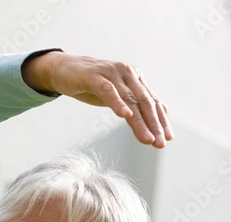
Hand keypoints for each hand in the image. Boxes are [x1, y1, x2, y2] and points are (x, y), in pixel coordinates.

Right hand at [22, 51, 172, 147]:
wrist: (62, 69)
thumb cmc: (90, 83)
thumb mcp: (115, 94)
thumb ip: (135, 100)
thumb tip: (162, 110)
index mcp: (135, 78)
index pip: (152, 101)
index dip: (161, 120)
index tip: (167, 139)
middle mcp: (127, 73)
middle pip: (145, 102)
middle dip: (154, 124)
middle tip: (160, 143)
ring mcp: (111, 73)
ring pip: (129, 100)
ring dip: (139, 121)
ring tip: (147, 138)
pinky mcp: (94, 76)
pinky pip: (108, 91)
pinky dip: (117, 103)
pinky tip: (125, 116)